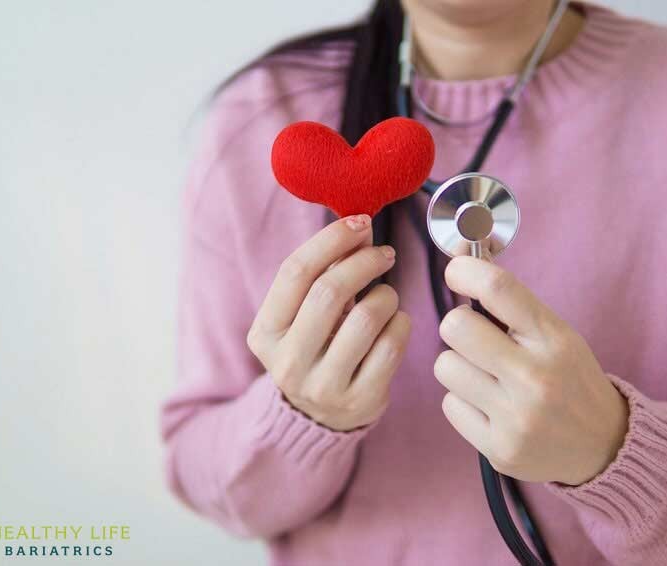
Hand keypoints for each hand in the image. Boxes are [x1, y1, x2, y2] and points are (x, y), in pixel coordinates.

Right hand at [247, 214, 410, 431]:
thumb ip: (323, 273)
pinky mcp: (359, 401)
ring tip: (386, 295)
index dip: (331, 240)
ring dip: (385, 295)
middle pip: (329, 291)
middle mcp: (287, 362)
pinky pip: (392, 346)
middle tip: (385, 253)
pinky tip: (396, 322)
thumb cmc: (316, 347)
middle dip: (364, 262)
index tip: (360, 223)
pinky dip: (401, 323)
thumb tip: (359, 227)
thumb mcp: (303, 315)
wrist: (321, 416)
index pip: (295, 272)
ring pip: (365, 318)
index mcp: (265, 333)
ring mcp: (323, 386)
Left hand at [434, 256, 628, 485]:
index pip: (498, 288)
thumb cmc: (570, 379)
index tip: (456, 271)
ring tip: (487, 377)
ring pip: (445, 366)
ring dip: (458, 367)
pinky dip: (464, 402)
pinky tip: (491, 407)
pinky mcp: (499, 449)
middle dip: (457, 326)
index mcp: (554, 340)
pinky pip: (449, 405)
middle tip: (474, 337)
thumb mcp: (555, 334)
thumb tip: (461, 257)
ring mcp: (517, 417)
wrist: (605, 447)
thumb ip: (510, 302)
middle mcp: (536, 377)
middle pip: (456, 327)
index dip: (465, 270)